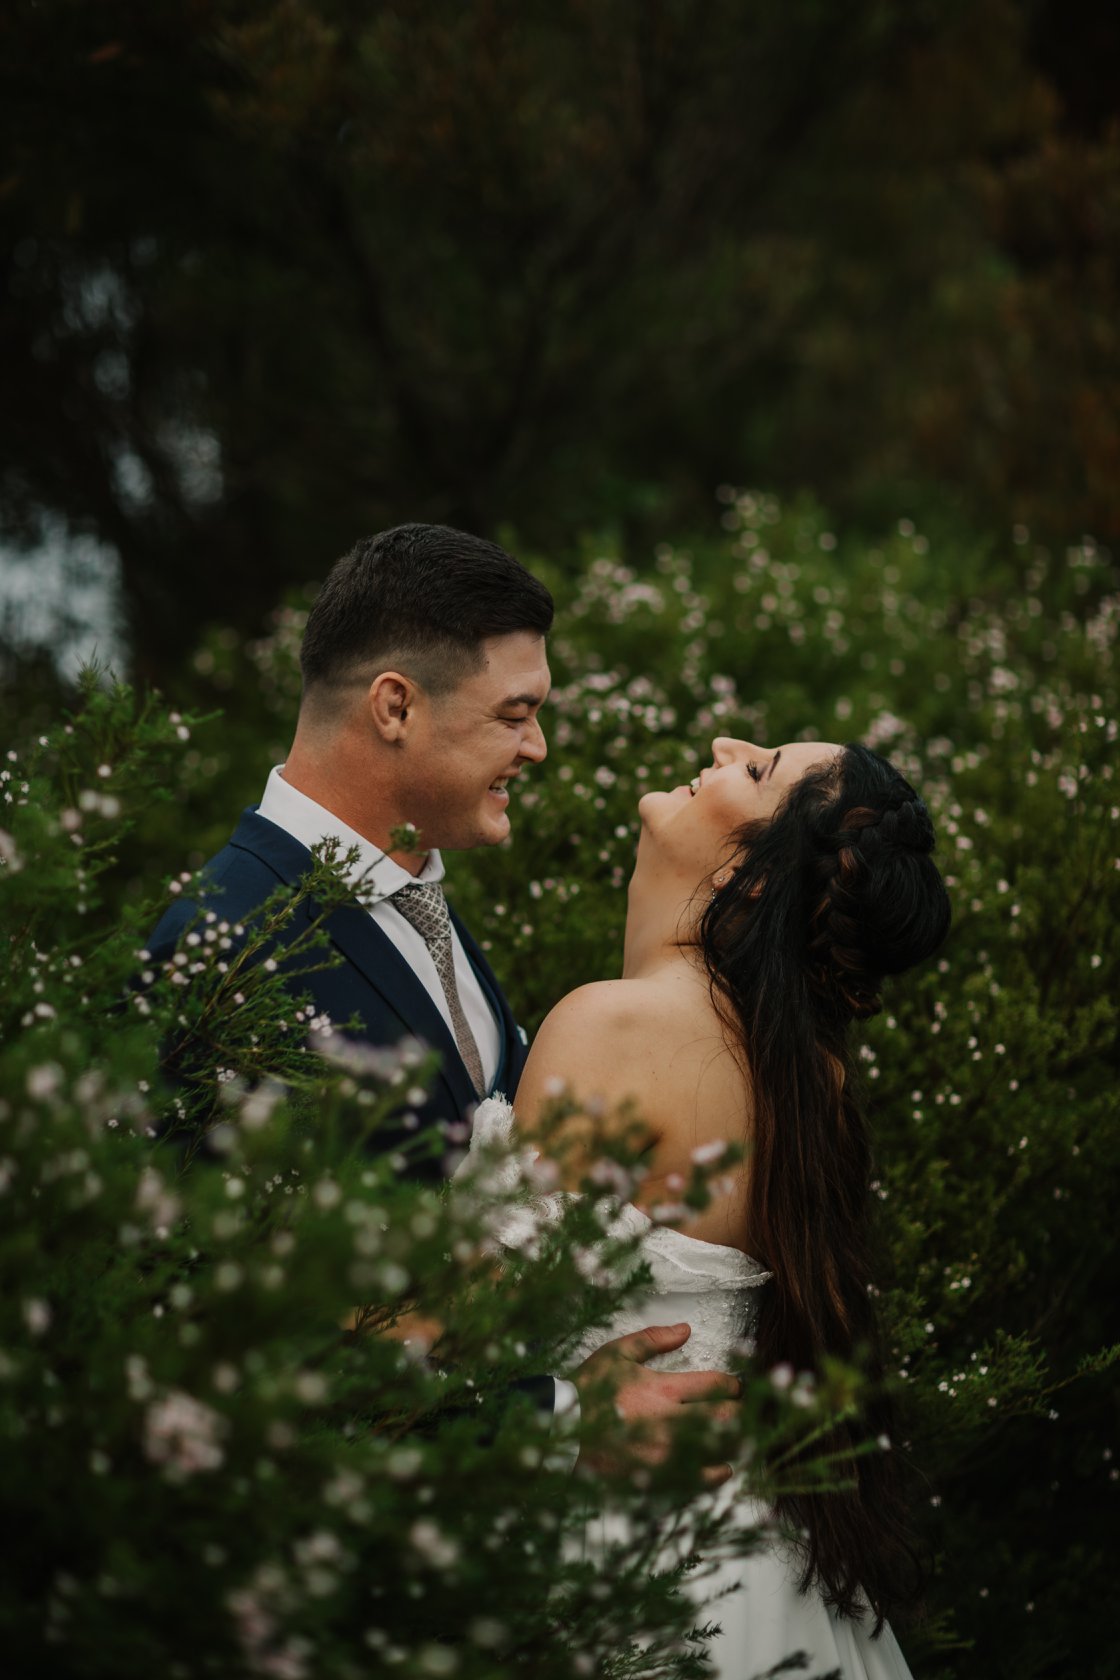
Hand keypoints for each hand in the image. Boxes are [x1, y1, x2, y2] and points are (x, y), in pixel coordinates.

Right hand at [572, 1322, 739, 1484]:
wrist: (563, 1432)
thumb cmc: (589, 1390)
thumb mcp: (617, 1353)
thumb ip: (654, 1338)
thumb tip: (686, 1329)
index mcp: (661, 1389)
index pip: (715, 1385)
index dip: (733, 1385)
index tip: (735, 1387)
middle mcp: (669, 1423)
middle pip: (726, 1419)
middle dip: (740, 1412)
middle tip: (741, 1411)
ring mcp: (667, 1455)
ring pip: (721, 1451)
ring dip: (735, 1443)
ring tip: (735, 1437)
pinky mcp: (661, 1479)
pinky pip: (703, 1481)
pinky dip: (717, 1472)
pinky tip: (719, 1465)